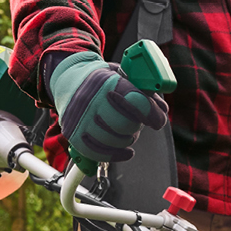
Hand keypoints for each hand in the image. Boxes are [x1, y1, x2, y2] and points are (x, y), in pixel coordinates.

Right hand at [48, 53, 169, 165]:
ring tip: (126, 131)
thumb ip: (145, 92)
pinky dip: (116, 155)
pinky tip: (127, 151)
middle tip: (136, 122)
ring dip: (127, 139)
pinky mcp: (73, 135)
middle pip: (125, 124)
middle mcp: (91, 100)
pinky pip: (98, 153)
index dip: (152, 113)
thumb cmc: (103, 80)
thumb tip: (161, 111)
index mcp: (107, 82)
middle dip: (136, 126)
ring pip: (114, 141)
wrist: (69, 80)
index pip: (136, 101)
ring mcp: (80, 119)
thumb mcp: (125, 76)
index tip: (158, 120)